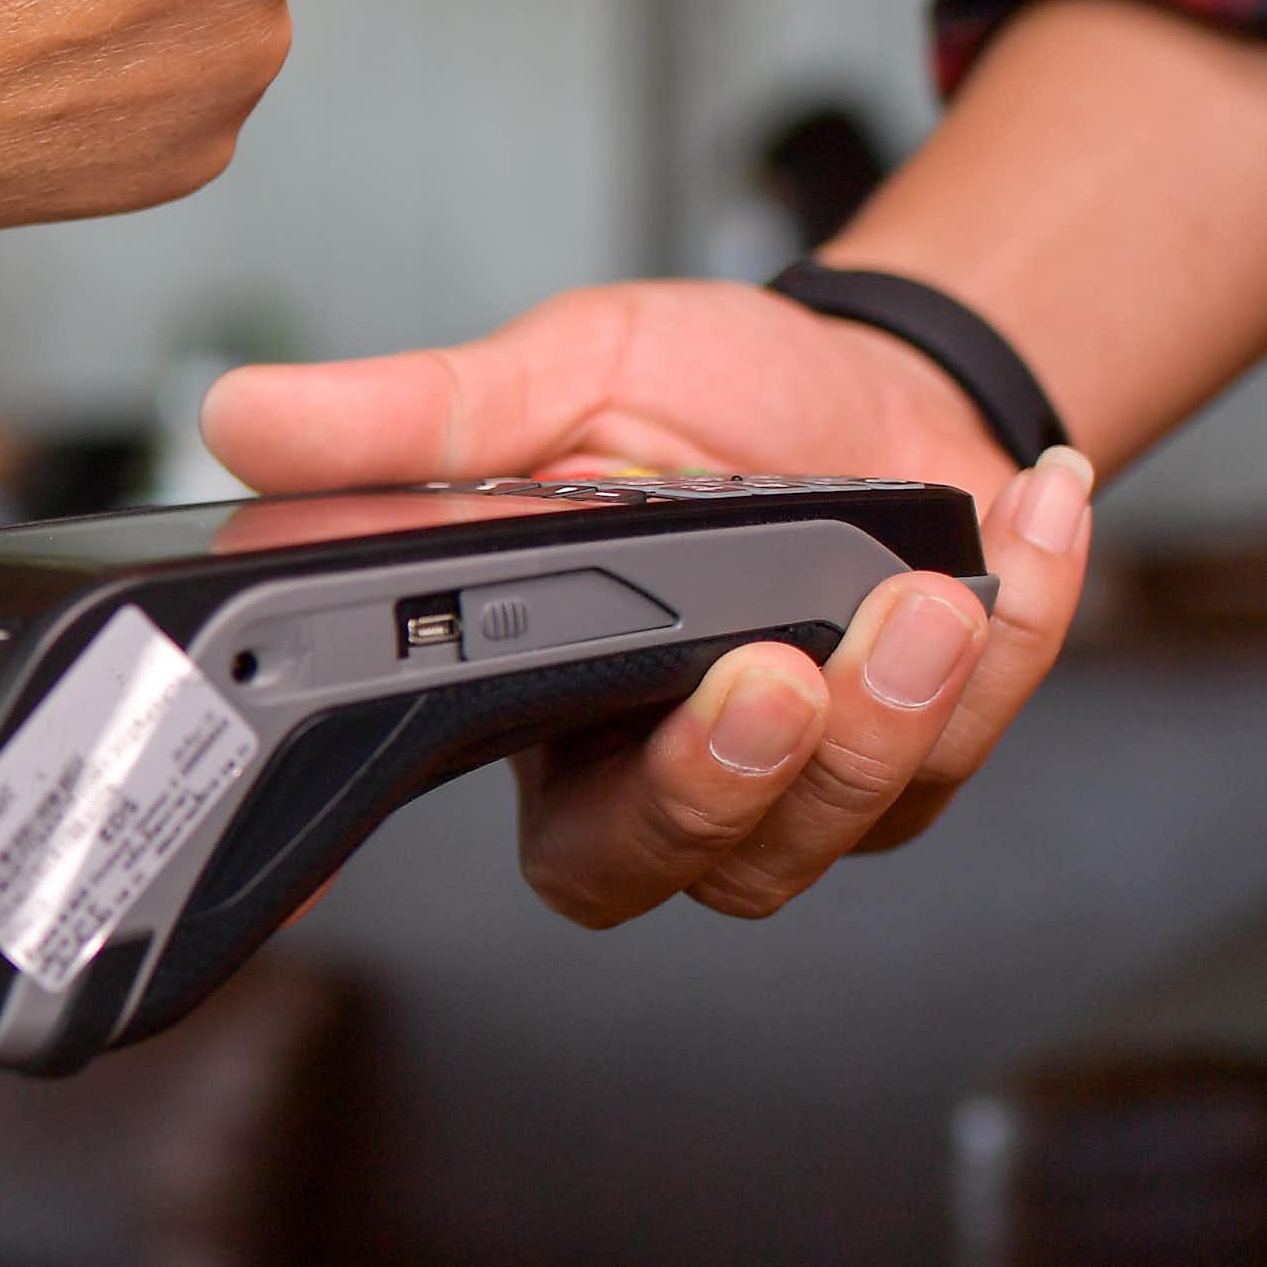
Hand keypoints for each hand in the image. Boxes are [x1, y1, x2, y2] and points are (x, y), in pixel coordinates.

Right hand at [202, 279, 1096, 925]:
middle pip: (648, 863)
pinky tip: (1026, 520)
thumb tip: (240, 418)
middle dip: (718, 787)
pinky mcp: (920, 758)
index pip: (414, 800)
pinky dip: (1023, 631)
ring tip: (927, 596)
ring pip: (819, 835)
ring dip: (887, 722)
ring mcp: (788, 783)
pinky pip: (969, 743)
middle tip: (768, 675)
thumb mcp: (554, 379)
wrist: (884, 374)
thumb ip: (412, 421)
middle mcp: (642, 762)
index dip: (344, 867)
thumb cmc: (704, 398)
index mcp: (524, 692)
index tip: (304, 891)